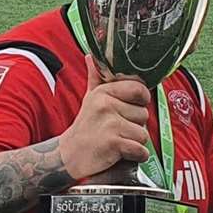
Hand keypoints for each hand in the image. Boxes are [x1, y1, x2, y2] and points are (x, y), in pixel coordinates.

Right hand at [62, 57, 152, 185]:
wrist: (69, 156)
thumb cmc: (85, 127)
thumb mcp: (89, 99)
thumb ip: (96, 79)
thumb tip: (91, 56)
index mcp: (104, 92)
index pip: (139, 89)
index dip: (140, 101)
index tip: (129, 109)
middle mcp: (106, 104)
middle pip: (144, 114)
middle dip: (135, 126)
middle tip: (117, 129)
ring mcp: (110, 123)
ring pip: (143, 134)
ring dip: (134, 142)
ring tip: (117, 141)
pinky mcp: (113, 143)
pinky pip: (141, 150)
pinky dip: (136, 156)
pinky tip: (122, 154)